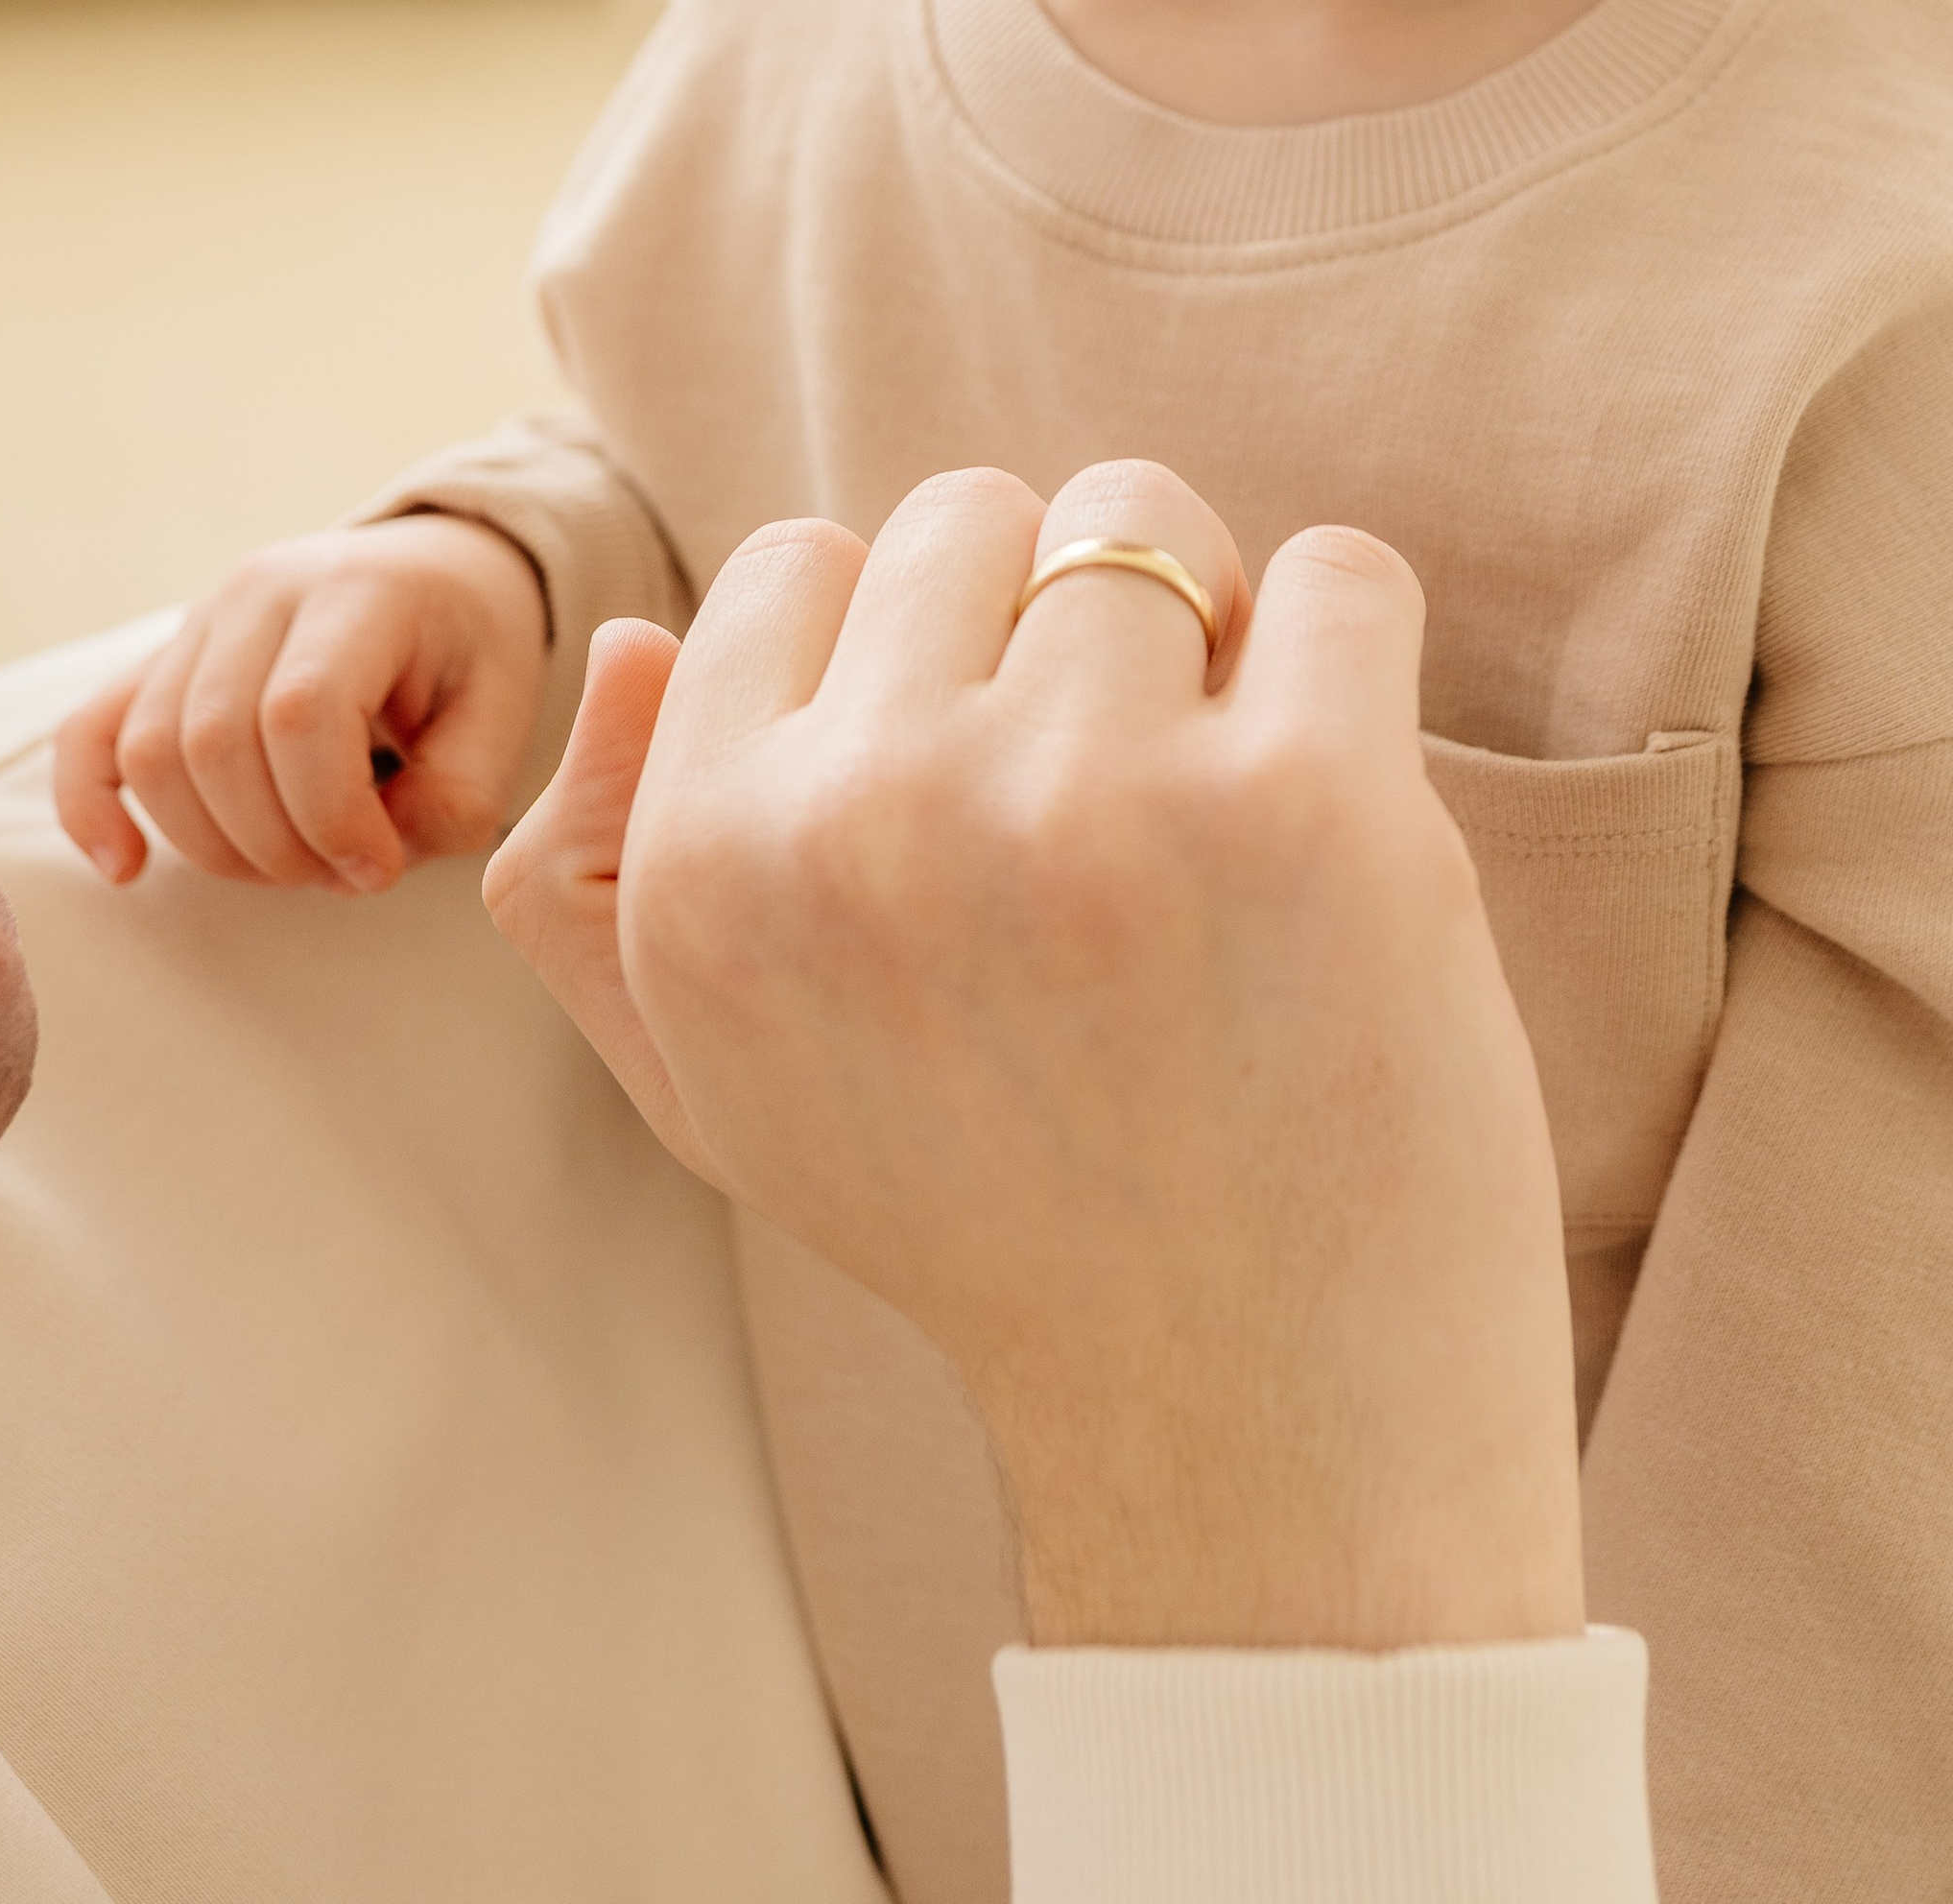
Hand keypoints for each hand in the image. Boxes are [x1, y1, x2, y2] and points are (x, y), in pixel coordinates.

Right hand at [54, 514, 547, 894]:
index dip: (330, 816)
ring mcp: (200, 619)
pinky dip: (90, 806)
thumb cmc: (473, 648)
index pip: (301, 713)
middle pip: (215, 742)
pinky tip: (125, 868)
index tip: (379, 868)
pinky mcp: (162, 657)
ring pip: (151, 751)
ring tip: (289, 864)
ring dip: (211, 843)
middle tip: (340, 873)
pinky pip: (90, 731)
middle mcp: (261, 591)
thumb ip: (457, 797)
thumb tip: (363, 862)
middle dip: (274, 844)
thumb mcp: (506, 715)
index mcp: (357, 592)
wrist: (439, 571)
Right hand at [487, 457, 1583, 1656]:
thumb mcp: (721, 1091)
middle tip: (1103, 828)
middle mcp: (873, 819)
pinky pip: (1342, 575)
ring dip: (1203, 632)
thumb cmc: (994, 1233)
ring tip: (1215, 821)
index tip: (968, 806)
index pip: (796, 565)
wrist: (1257, 1436)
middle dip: (1047, 629)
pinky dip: (1354, 658)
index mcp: (711, 867)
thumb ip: (599, 879)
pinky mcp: (1310, 804)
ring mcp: (1096, 800)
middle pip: (970, 517)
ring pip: (1145, 517)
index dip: (902, 664)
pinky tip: (1334, 816)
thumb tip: (635, 634)